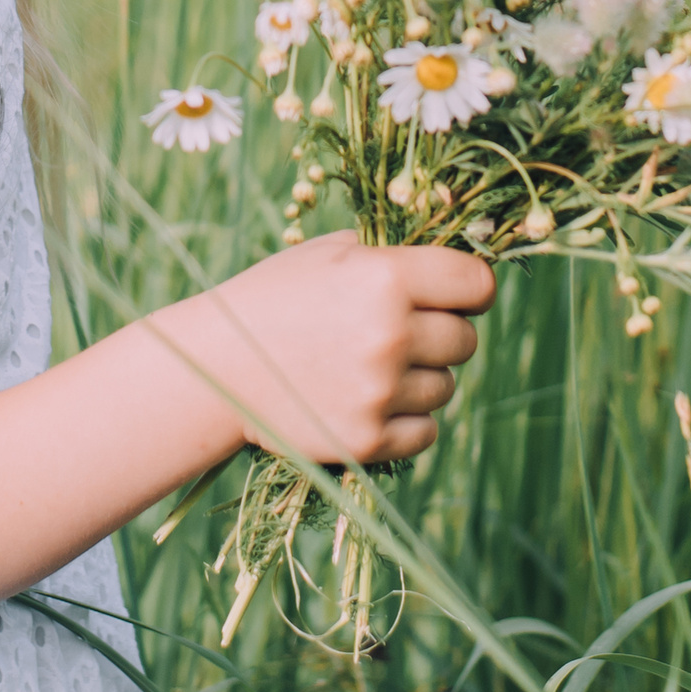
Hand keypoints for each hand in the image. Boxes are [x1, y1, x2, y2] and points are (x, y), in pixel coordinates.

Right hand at [158, 235, 494, 465]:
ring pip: (446, 387)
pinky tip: (370, 399)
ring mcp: (379, 392)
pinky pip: (426, 431)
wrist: (214, 367)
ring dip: (422, 377)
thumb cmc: (276, 297)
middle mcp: (390, 334)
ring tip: (372, 365)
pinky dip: (407, 419)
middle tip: (400, 331)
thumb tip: (464, 259)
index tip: (457, 294)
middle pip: (465, 339)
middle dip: (442, 332)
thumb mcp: (331, 253)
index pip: (476, 284)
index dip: (471, 288)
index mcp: (385, 277)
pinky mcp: (367, 439)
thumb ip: (397, 253)